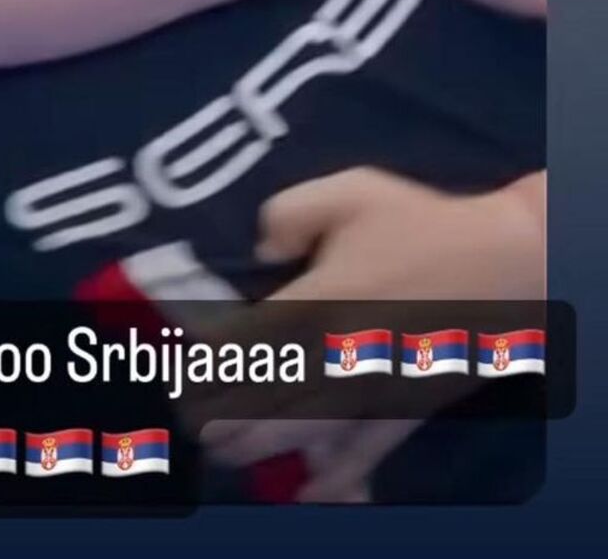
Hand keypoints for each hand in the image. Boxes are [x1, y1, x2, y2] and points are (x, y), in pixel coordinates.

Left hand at [202, 167, 543, 493]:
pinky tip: (308, 491)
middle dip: (219, 417)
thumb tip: (261, 251)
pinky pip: (365, 455)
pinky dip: (334, 478)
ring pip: (303, 433)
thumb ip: (290, 212)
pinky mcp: (406, 409)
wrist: (502, 262)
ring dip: (257, 447)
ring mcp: (374, 387)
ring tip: (224, 450)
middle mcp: (342, 351)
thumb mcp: (352, 190)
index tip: (179, 376)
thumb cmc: (422, 222)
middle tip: (189, 423)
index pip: (247, 345)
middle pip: (264, 400)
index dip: (205, 368)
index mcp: (323, 298)